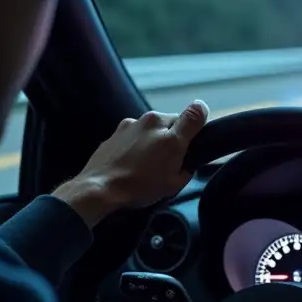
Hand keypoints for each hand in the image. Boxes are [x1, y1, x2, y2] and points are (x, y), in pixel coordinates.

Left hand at [52, 102, 208, 227]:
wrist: (99, 188)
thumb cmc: (140, 187)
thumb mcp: (174, 182)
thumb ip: (189, 164)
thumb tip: (188, 159)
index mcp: (170, 133)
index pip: (196, 113)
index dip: (201, 119)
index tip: (199, 131)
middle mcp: (152, 120)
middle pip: (172, 122)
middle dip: (173, 137)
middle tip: (169, 160)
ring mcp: (131, 123)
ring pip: (151, 127)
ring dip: (153, 140)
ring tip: (146, 164)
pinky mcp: (116, 131)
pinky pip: (134, 134)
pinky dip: (136, 144)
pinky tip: (130, 162)